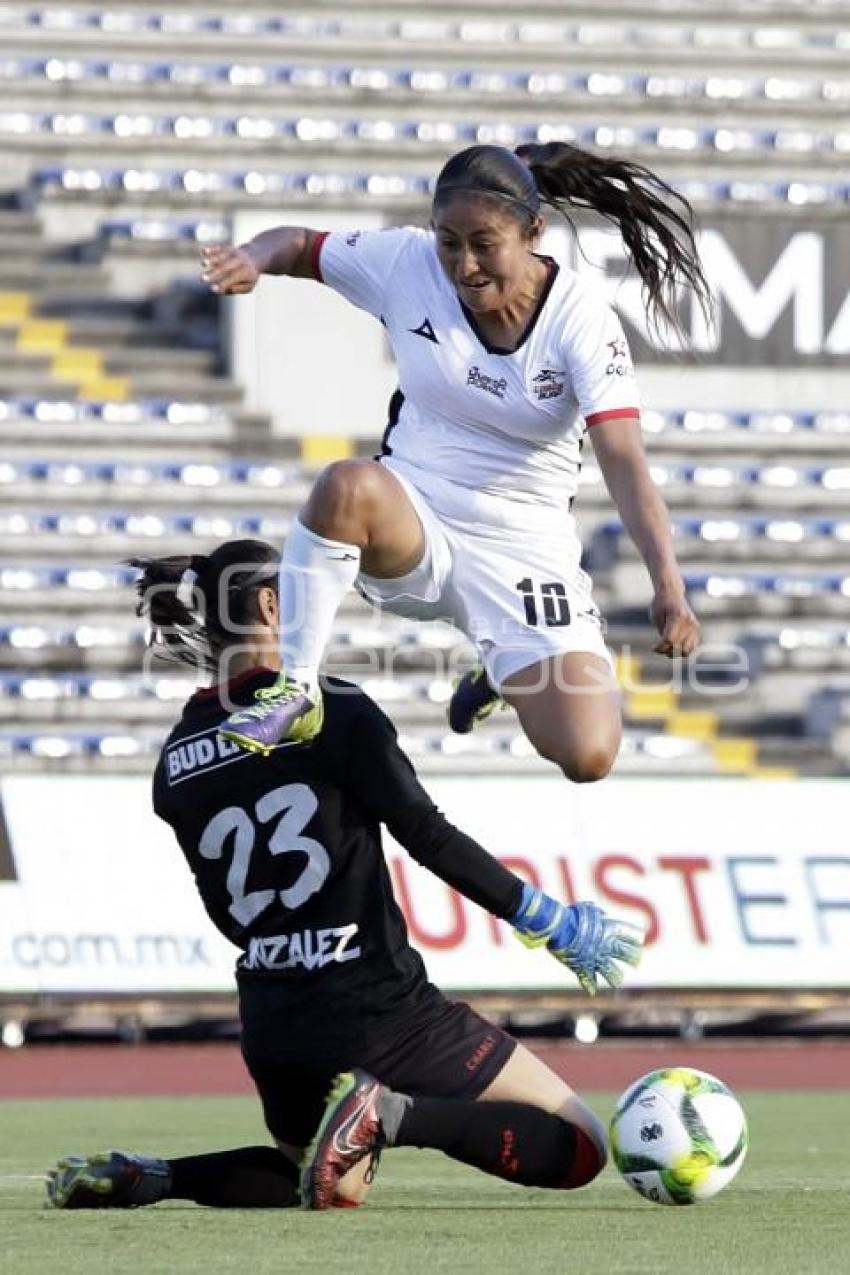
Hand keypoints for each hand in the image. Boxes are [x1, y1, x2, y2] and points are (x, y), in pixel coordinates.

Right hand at [200, 244, 260, 294]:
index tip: (212, 289)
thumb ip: (237, 289)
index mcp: (246, 272)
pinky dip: (211, 249)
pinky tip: (203, 252)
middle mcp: (239, 261)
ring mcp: (232, 253)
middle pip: (226, 267)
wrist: (255, 256)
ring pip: (221, 256)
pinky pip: (219, 248)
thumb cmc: (249, 276)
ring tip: (203, 264)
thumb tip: (222, 290)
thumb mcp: (248, 286)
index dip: (223, 283)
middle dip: (214, 272)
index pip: (233, 278)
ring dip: (211, 259)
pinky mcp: (226, 248)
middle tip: (203, 279)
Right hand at [511, 886, 643, 995]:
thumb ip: (598, 916)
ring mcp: (596, 959)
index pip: (632, 935)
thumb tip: (602, 917)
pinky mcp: (583, 969)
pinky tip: (591, 990)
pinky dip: (589, 986)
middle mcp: (607, 946)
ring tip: (617, 979)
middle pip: (629, 955)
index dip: (636, 938)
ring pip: (614, 974)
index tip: (639, 941)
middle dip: (634, 959)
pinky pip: (589, 982)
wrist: (557, 926)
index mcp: (610, 929)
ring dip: (616, 977)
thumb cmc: (570, 915)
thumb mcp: (587, 910)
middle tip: (636, 961)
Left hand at [649, 587, 699, 657]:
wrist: (671, 593)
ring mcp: (694, 625)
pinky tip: (675, 647)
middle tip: (659, 649)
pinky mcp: (697, 628)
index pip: (669, 640)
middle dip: (666, 651)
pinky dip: (684, 650)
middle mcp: (688, 621)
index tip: (653, 648)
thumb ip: (663, 633)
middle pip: (678, 646)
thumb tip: (666, 648)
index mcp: (677, 616)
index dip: (660, 647)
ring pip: (687, 649)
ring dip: (676, 653)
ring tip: (667, 649)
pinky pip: (693, 646)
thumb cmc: (660, 605)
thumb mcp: (656, 617)